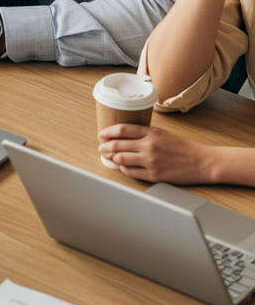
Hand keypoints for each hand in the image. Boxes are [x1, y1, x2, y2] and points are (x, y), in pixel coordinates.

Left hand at [98, 124, 216, 183]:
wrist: (203, 162)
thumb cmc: (183, 147)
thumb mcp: (162, 133)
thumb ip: (144, 133)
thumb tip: (124, 135)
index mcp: (151, 133)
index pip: (122, 129)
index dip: (108, 132)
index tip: (101, 135)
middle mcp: (149, 146)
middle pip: (118, 144)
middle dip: (105, 146)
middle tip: (101, 147)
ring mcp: (151, 161)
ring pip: (121, 159)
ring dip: (112, 157)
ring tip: (109, 156)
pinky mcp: (154, 175)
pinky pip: (131, 172)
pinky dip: (123, 169)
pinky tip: (122, 166)